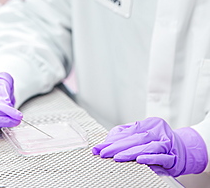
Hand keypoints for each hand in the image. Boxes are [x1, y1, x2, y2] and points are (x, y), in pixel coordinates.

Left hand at [92, 117, 207, 176]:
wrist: (185, 150)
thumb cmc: (161, 142)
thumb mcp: (145, 134)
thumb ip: (128, 134)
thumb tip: (109, 138)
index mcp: (149, 124)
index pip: (128, 131)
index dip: (112, 139)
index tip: (98, 147)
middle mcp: (158, 131)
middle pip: (135, 138)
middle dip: (117, 146)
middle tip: (103, 152)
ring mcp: (166, 143)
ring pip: (146, 146)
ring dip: (130, 152)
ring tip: (116, 157)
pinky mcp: (173, 156)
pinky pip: (161, 156)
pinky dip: (150, 158)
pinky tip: (139, 160)